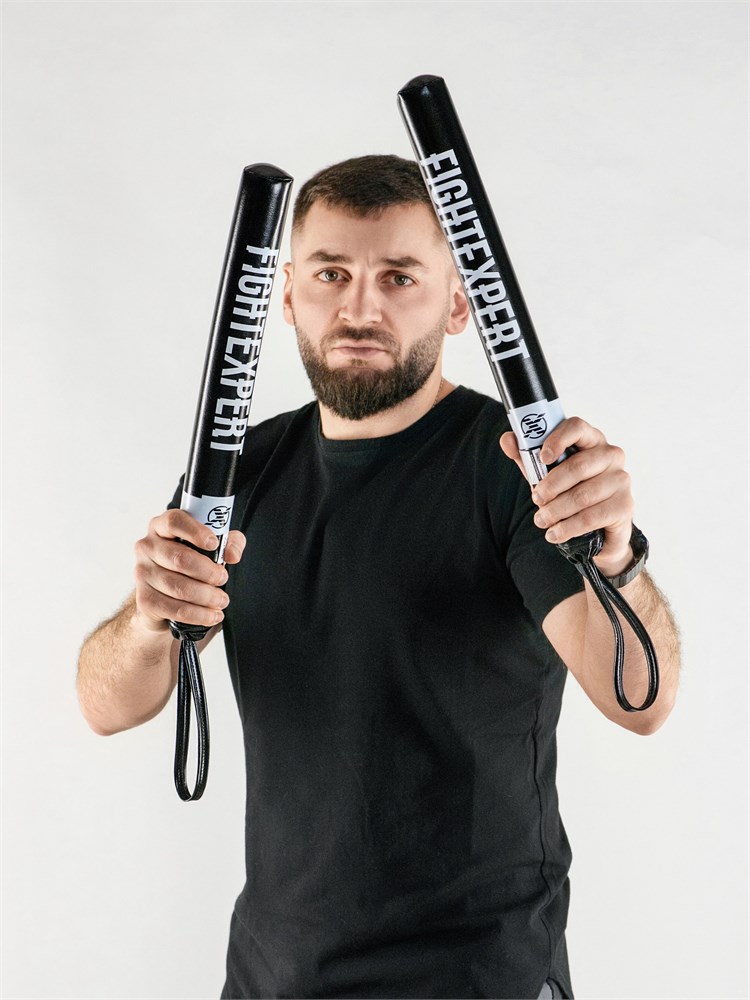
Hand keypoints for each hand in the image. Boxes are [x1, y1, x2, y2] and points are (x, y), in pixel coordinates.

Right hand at [133, 509, 245, 631]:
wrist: (164, 596)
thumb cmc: (190, 563)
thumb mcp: (213, 547)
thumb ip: (229, 542)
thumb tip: (232, 554)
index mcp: (162, 526)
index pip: (174, 521)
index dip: (195, 531)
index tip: (214, 543)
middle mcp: (147, 546)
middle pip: (179, 558)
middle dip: (208, 571)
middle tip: (223, 578)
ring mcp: (142, 573)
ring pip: (178, 586)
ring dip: (206, 596)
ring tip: (222, 600)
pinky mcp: (145, 599)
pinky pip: (174, 609)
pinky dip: (198, 614)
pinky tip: (212, 615)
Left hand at [499, 417, 633, 575]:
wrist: (598, 530)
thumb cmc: (571, 493)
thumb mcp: (546, 475)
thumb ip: (528, 458)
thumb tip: (507, 439)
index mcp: (591, 440)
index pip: (577, 427)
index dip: (558, 439)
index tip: (542, 457)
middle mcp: (611, 455)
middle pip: (578, 466)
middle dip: (551, 486)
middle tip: (536, 499)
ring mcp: (621, 480)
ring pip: (583, 495)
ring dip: (556, 511)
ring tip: (541, 520)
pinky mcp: (625, 506)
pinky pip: (592, 516)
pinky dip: (568, 528)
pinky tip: (555, 534)